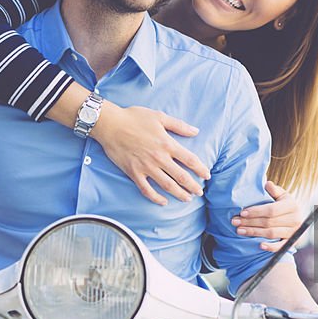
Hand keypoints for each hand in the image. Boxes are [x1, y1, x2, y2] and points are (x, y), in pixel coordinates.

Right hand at [92, 104, 210, 205]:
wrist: (110, 124)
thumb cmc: (134, 117)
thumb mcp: (159, 116)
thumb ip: (179, 125)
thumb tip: (195, 131)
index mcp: (167, 143)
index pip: (190, 160)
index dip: (200, 169)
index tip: (207, 175)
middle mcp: (159, 158)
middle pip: (181, 176)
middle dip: (192, 186)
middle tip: (199, 192)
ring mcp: (146, 167)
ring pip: (167, 185)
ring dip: (179, 194)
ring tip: (187, 199)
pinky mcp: (134, 173)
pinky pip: (146, 189)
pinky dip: (156, 198)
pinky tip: (163, 201)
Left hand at [231, 181, 300, 249]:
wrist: (297, 218)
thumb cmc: (285, 204)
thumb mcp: (282, 195)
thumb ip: (274, 190)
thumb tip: (267, 184)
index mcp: (291, 206)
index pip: (271, 210)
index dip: (256, 212)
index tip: (242, 212)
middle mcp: (295, 219)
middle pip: (269, 222)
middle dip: (250, 222)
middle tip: (235, 222)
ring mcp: (294, 232)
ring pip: (271, 234)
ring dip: (254, 233)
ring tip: (239, 231)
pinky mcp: (292, 242)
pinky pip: (281, 247)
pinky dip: (271, 247)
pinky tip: (259, 246)